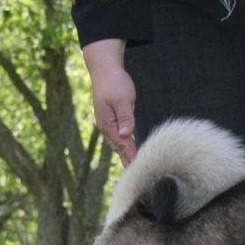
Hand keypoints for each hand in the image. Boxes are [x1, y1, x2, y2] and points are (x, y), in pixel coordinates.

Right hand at [82, 38, 136, 164]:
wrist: (105, 69)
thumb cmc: (115, 82)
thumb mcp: (123, 100)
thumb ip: (126, 118)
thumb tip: (126, 135)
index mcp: (108, 124)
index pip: (122, 145)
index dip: (132, 156)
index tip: (139, 168)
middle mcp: (106, 126)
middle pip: (118, 148)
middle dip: (127, 160)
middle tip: (137, 175)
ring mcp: (108, 123)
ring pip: (117, 143)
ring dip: (125, 154)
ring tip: (133, 167)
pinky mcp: (111, 118)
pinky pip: (118, 136)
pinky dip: (124, 145)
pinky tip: (129, 150)